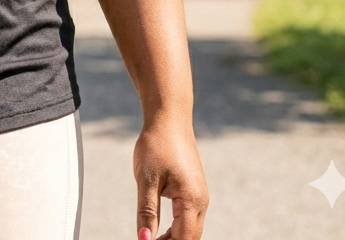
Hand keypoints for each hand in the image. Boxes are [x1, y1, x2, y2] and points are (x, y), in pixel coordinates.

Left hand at [133, 117, 207, 239]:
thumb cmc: (156, 144)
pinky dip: (176, 226)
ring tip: (151, 239)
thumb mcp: (146, 179)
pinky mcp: (193, 188)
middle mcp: (200, 201)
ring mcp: (199, 194)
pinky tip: (160, 228)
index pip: (184, 239)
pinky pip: (188, 216)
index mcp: (192, 200)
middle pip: (189, 237)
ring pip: (190, 228)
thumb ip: (147, 211)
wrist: (168, 117)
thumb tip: (144, 239)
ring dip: (173, 238)